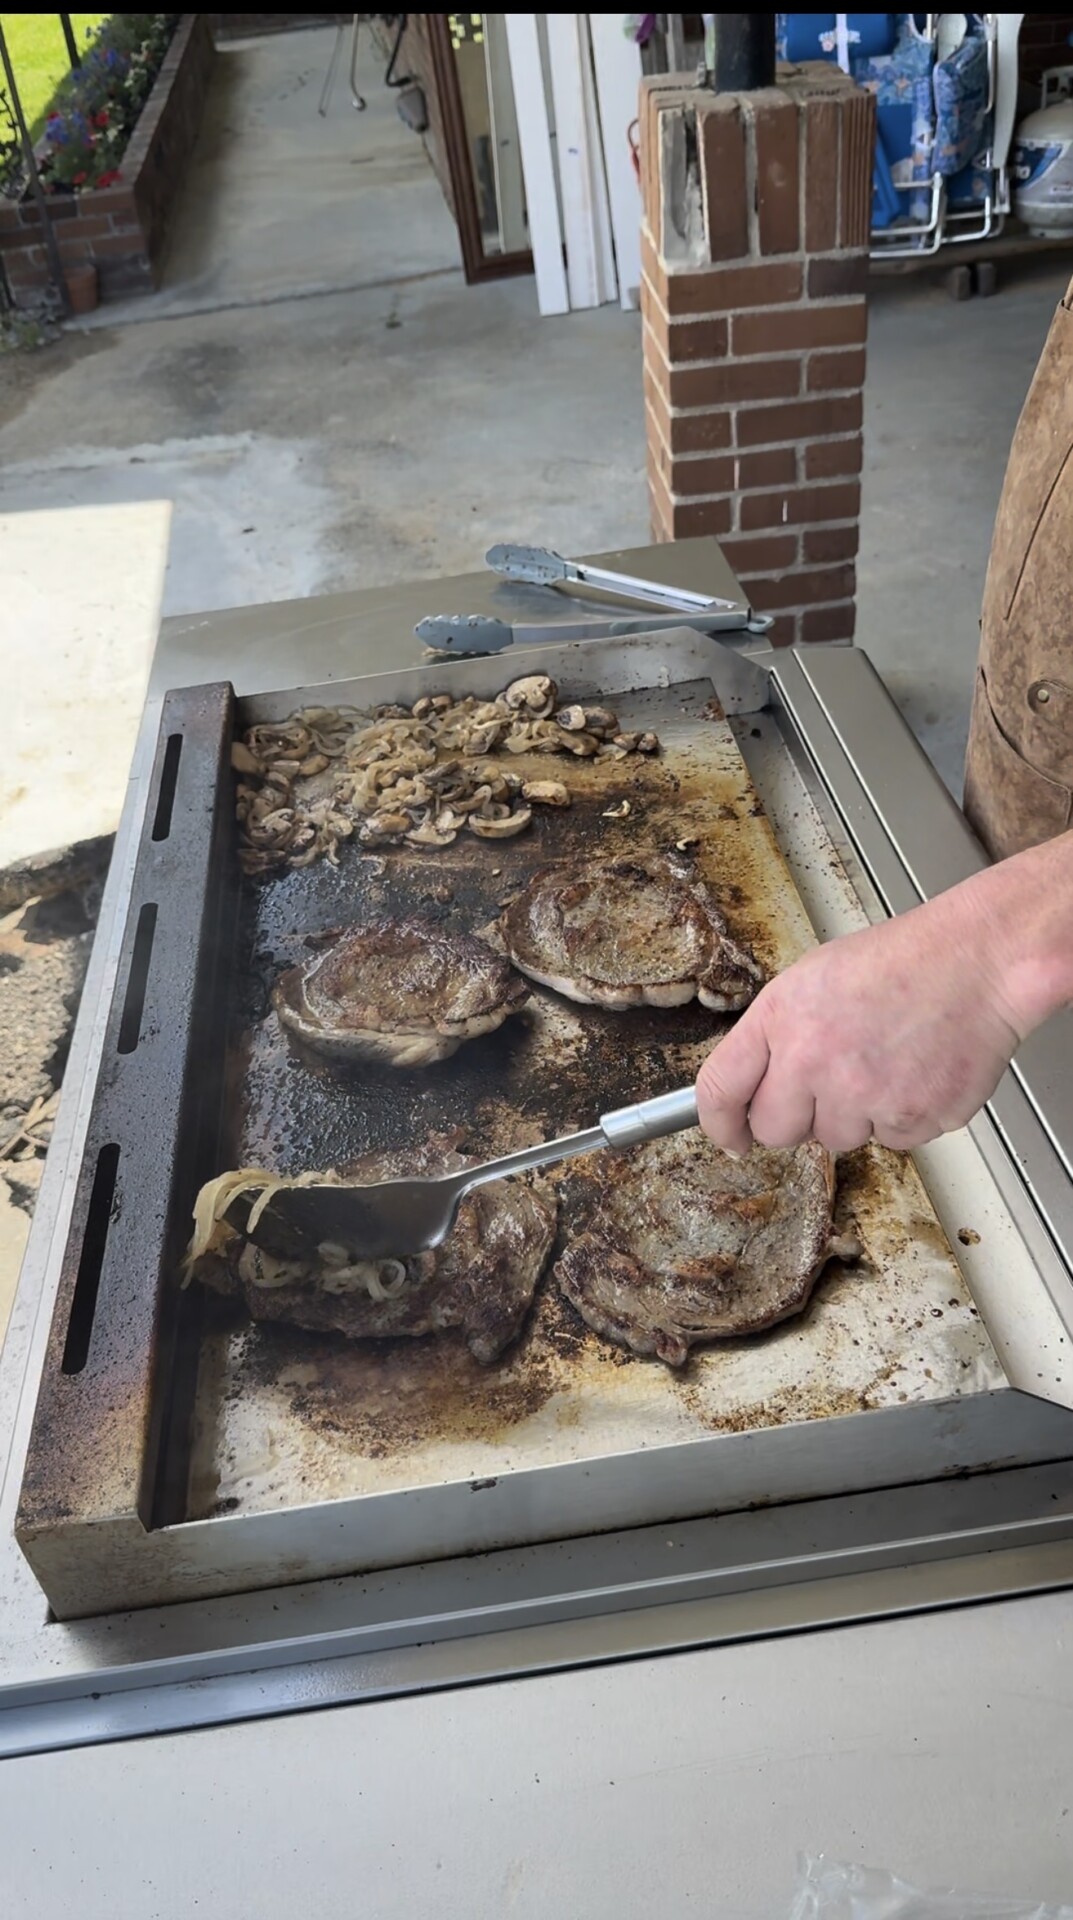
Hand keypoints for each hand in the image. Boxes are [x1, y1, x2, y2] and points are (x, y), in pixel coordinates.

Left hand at [695, 893, 1023, 1155]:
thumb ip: (776, 1036)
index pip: (721, 1090)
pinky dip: (902, 1117)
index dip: (720, 1123)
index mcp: (781, 1019)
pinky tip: (915, 1072)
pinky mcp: (912, 1119)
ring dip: (855, 1115)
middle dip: (796, 1118)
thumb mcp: (812, 978)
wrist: (979, 961)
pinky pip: (891, 1141)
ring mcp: (864, 1096)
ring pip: (838, 1140)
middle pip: (776, 1131)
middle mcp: (815, 1062)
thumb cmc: (902, 962)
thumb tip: (751, 1088)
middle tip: (829, 1083)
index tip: (730, 1136)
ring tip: (885, 1061)